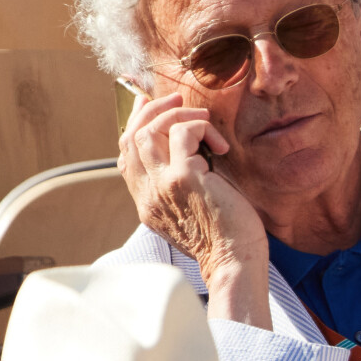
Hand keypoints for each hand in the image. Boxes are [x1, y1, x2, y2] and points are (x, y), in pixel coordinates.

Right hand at [118, 92, 271, 327]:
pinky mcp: (183, 178)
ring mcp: (161, 186)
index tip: (148, 105)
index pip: (125, 157)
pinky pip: (182, 133)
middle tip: (176, 99)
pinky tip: (220, 146)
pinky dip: (201, 127)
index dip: (134, 126)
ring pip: (148, 132)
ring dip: (175, 114)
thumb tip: (189, 152)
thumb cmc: (223, 237)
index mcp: (147, 204)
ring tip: (201, 116)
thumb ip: (178, 186)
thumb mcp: (190, 212)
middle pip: (130, 138)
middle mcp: (147, 195)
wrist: (235, 262)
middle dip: (152, 111)